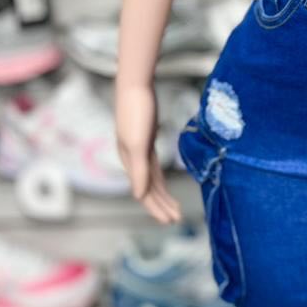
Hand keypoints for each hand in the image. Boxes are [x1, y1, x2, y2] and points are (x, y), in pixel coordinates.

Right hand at [116, 81, 180, 224]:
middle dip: (161, 205)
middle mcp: (132, 159)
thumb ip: (139, 170)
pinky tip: (164, 184)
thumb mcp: (138, 143)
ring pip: (151, 179)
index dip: (156, 208)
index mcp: (130, 162)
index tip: (171, 220)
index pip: (144, 193)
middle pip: (148, 189)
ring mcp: (139, 150)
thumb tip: (138, 196)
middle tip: (176, 219)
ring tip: (174, 208)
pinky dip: (159, 178)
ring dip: (162, 195)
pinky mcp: (147, 140)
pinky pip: (153, 167)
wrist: (135, 86)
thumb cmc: (136, 112)